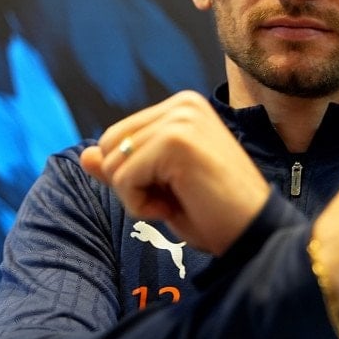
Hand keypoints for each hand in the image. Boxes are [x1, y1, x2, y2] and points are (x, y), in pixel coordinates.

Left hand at [80, 91, 269, 255]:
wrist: (252, 234)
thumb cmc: (214, 213)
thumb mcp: (160, 187)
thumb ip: (125, 167)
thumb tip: (86, 156)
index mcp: (182, 107)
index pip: (117, 136)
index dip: (134, 175)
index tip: (175, 189)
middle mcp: (182, 105)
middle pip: (109, 145)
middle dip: (130, 183)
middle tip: (173, 198)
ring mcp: (180, 119)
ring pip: (113, 163)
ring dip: (136, 196)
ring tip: (177, 201)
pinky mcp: (175, 141)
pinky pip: (123, 177)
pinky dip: (140, 205)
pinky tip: (174, 207)